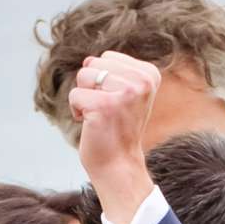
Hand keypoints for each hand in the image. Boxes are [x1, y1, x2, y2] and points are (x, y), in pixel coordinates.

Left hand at [70, 51, 160, 223]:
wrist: (119, 166)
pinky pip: (74, 95)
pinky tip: (91, 124)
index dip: (104, 80)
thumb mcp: (125, 93)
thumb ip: (113, 70)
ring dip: (84, 98)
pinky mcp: (104, 106)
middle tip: (106, 111)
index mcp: (149, 74)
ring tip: (99, 116)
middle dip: (91, 87)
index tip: (116, 103)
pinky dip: (76, 111)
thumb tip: (87, 60)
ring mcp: (124, 93)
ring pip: (83, 76)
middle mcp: (141, 81)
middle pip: (94, 64)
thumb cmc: (117, 130)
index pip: (108, 57)